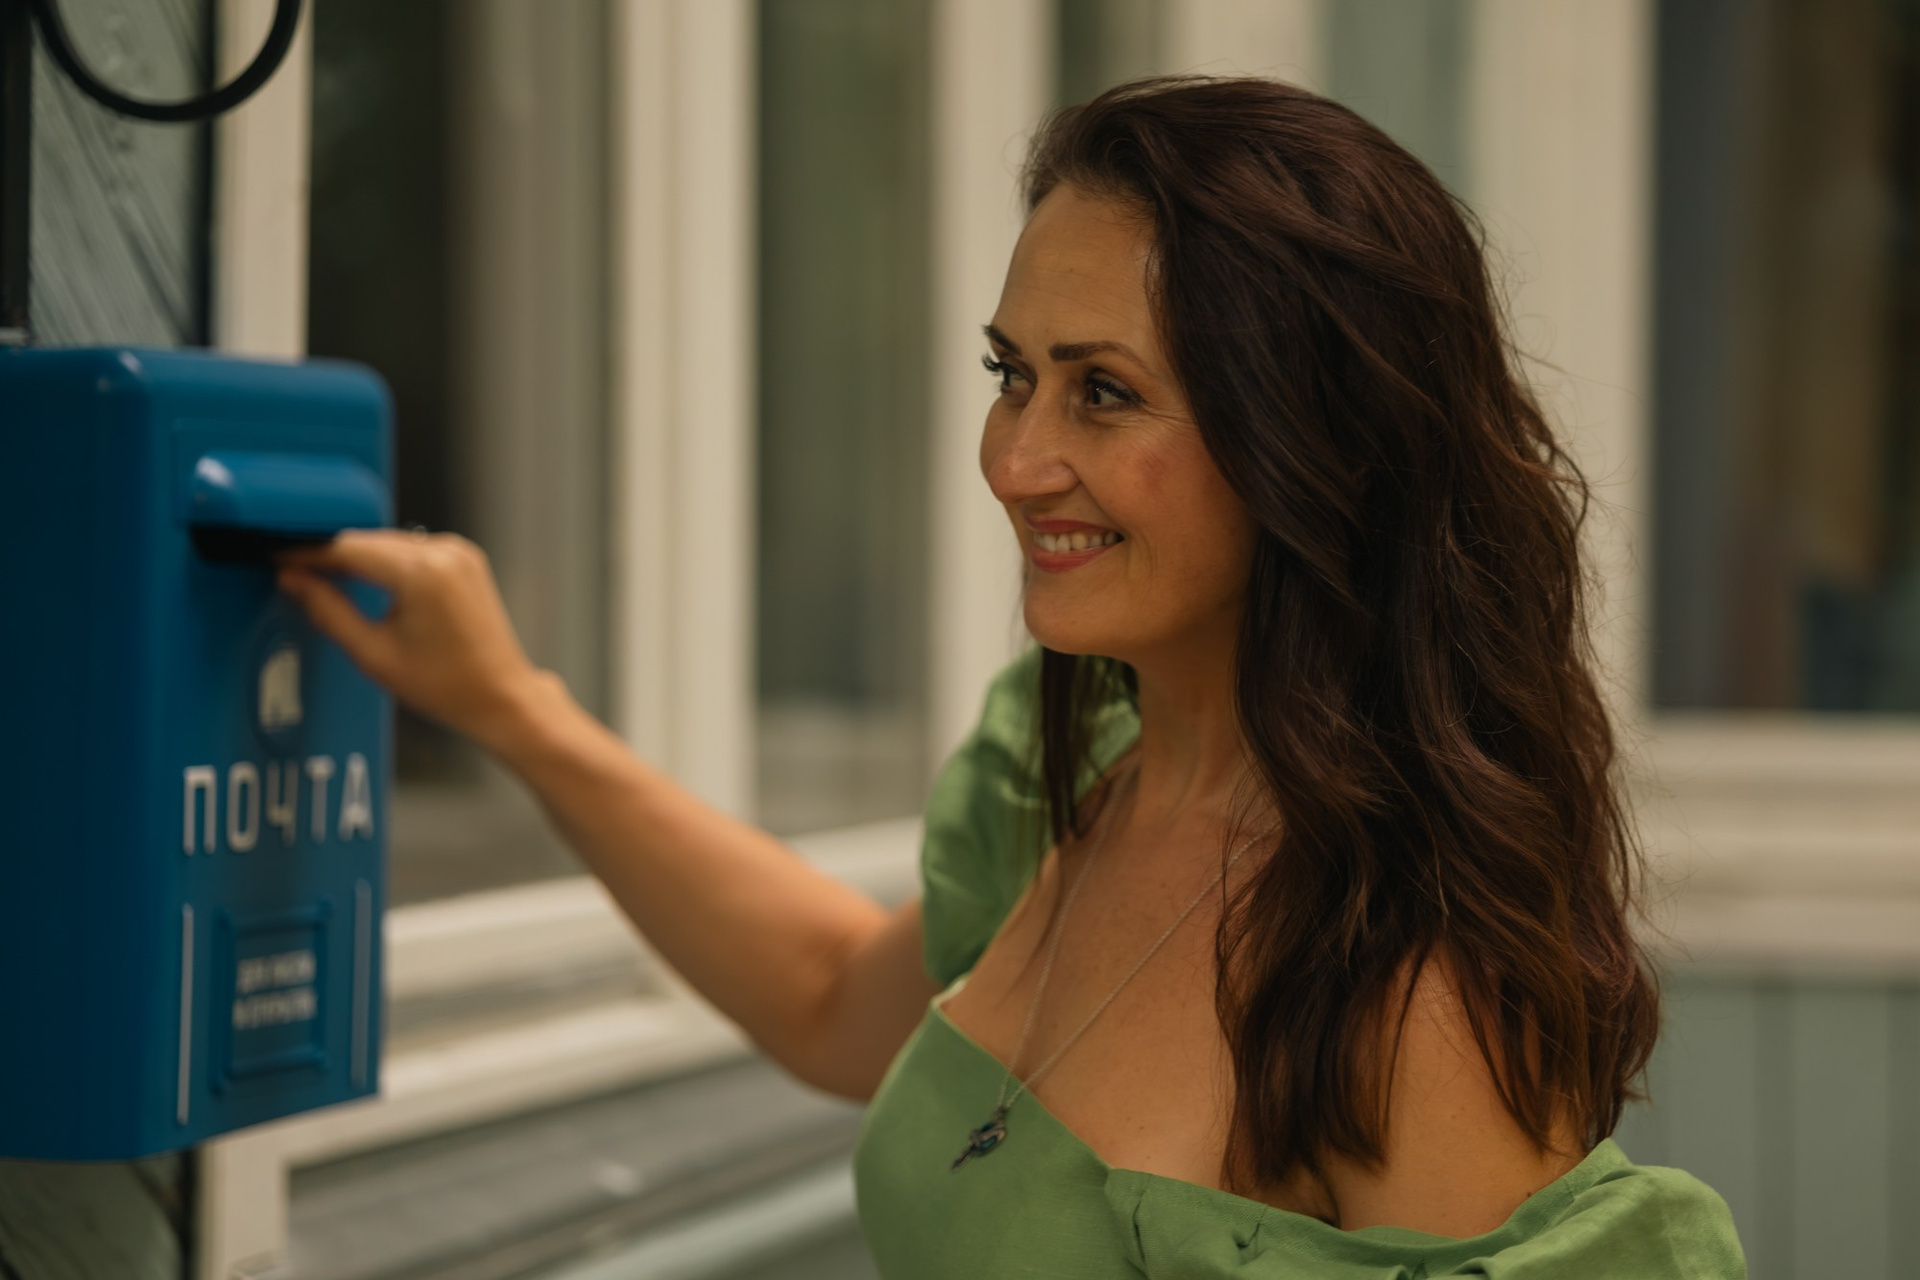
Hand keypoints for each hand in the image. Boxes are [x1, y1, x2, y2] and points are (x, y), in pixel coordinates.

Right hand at [277, 530, 554, 750]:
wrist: (501, 695)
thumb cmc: (447, 685)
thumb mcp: (373, 654)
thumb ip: (328, 611)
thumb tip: (293, 580)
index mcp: (422, 573)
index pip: (347, 549)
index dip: (307, 553)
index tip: (278, 557)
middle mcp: (444, 552)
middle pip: (367, 541)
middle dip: (330, 555)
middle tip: (293, 570)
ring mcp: (460, 552)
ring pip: (389, 542)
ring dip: (358, 556)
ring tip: (323, 577)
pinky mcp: (466, 558)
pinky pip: (413, 548)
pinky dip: (386, 560)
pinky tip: (365, 577)